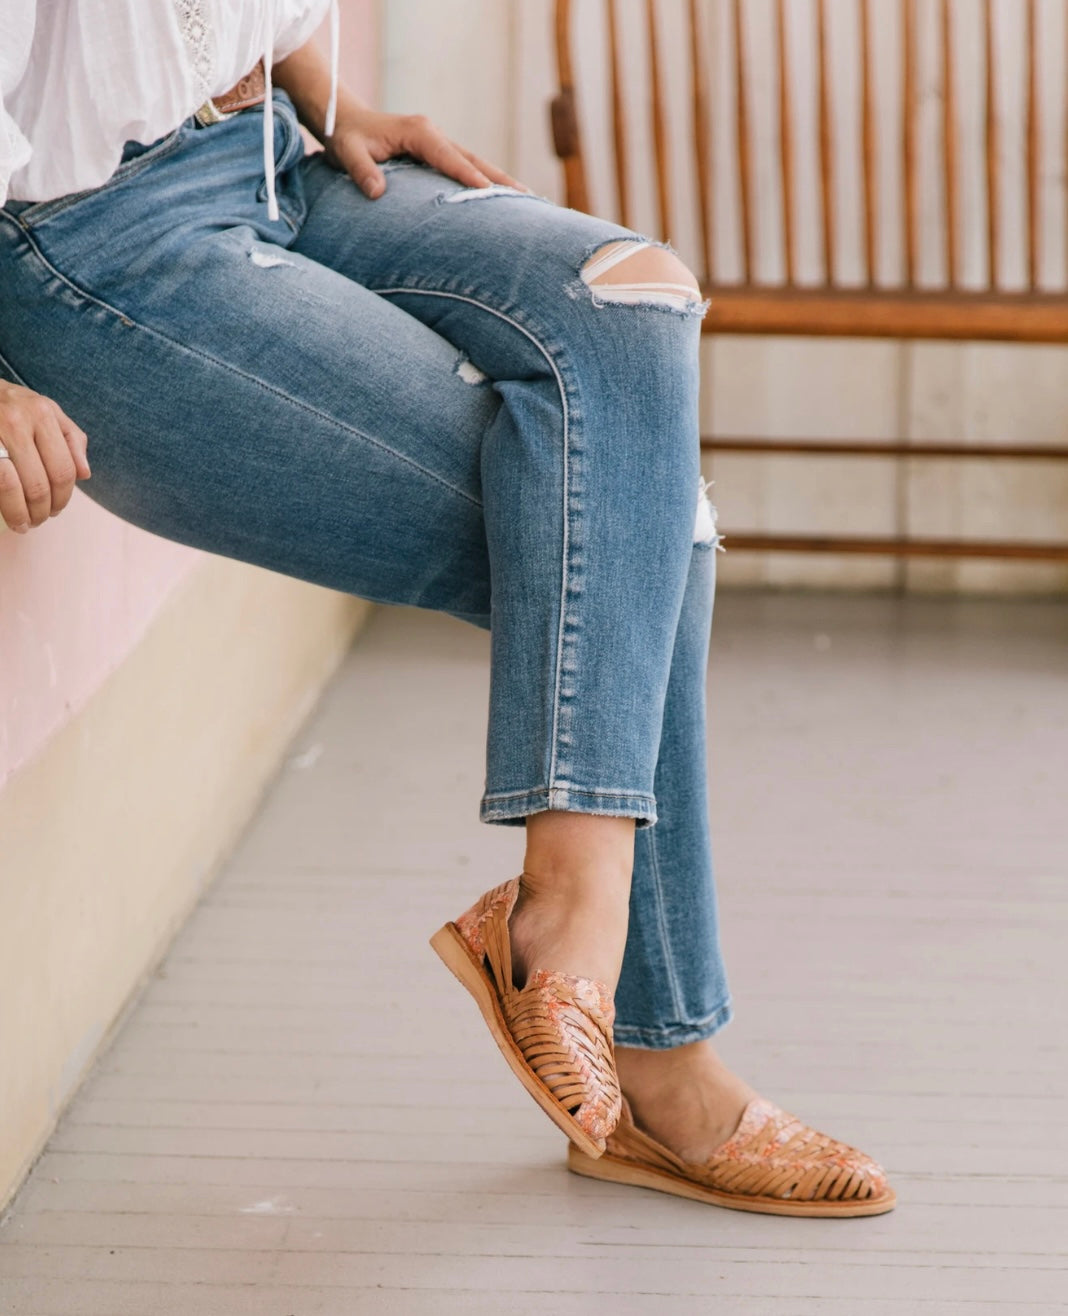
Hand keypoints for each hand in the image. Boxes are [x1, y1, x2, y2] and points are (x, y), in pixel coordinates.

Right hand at [0, 381, 89, 533]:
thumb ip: (71, 438)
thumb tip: (85, 474)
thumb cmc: (13, 404)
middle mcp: (17, 422)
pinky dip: (5, 506)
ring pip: (11, 487)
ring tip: (24, 523)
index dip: (63, 498)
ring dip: (20, 514)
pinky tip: (8, 515)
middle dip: (42, 511)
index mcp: (42, 415)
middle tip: (39, 520)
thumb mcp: (46, 410)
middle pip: (39, 484)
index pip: (63, 470)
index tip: (56, 510)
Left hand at [326, 106, 528, 199]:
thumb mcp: (349, 152)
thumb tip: (377, 193)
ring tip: (525, 200)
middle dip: (499, 178)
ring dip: (498, 181)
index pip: (448, 156)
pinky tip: (499, 197)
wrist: (345, 121)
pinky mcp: (436, 153)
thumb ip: (362, 171)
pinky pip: (464, 167)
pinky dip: (483, 180)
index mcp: (418, 132)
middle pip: (473, 158)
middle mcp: (433, 134)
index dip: (468, 174)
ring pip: (474, 162)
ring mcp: (438, 143)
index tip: (487, 191)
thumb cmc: (348, 137)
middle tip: (526, 198)